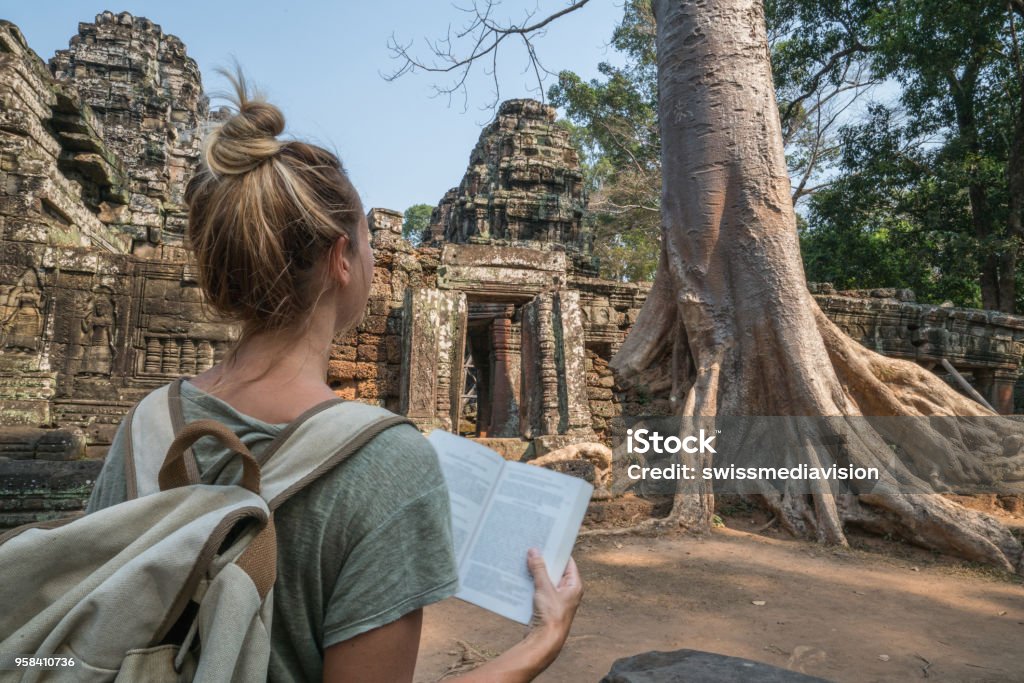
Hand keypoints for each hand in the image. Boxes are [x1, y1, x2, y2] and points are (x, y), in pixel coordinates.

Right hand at [445, 551, 583, 681]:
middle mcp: (568, 592)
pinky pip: (539, 591)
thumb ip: (539, 569)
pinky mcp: (546, 607)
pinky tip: (521, 578)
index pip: (567, 562)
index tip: (547, 541)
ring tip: (524, 561)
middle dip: (543, 562)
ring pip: (546, 581)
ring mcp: (557, 600)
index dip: (557, 552)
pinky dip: (531, 584)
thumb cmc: (551, 615)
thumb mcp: (544, 588)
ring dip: (536, 573)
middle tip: (532, 549)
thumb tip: (534, 551)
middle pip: (555, 571)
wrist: (545, 641)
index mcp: (574, 585)